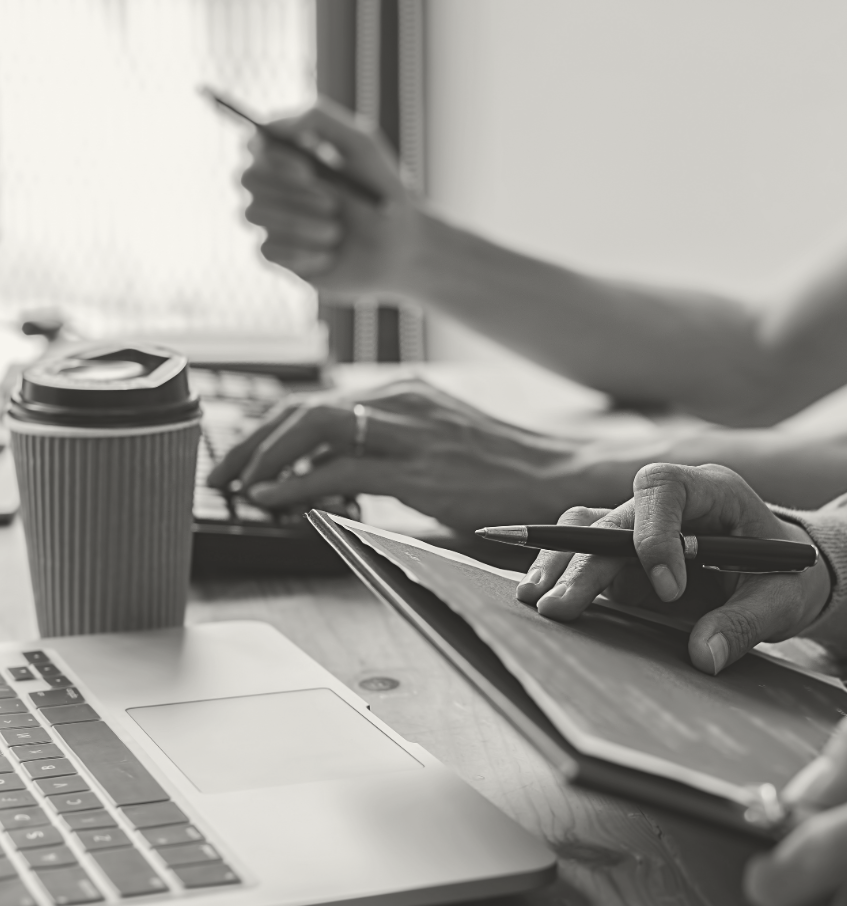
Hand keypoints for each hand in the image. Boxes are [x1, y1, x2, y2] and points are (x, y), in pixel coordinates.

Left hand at [205, 379, 589, 532]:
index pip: (317, 400)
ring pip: (313, 429)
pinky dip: (296, 484)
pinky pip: (340, 470)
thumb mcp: (436, 443)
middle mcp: (400, 401)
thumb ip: (382, 452)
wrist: (552, 476)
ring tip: (237, 485)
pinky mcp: (419, 469)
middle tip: (223, 472)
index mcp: (403, 393)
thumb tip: (326, 477)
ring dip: (264, 458)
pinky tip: (272, 499)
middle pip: (304, 408)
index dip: (270, 426)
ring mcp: (410, 432)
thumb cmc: (498, 467)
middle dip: (253, 441)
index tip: (243, 453)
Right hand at [239, 98, 424, 301]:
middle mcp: (276, 187)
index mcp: (290, 156)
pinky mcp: (281, 257)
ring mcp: (274, 222)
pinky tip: (331, 254)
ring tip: (338, 230)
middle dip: (290, 192)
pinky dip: (302, 250)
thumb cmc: (386, 193)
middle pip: (245, 179)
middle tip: (332, 204)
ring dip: (299, 222)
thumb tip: (271, 124)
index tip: (307, 167)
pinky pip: (266, 250)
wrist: (404, 250)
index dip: (273, 155)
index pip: (254, 145)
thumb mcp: (362, 144)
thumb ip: (319, 118)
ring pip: (253, 213)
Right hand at [516, 462, 831, 673]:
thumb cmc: (787, 576)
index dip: (655, 532)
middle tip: (562, 610)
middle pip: (612, 517)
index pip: (664, 487)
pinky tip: (539, 599)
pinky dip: (559, 575)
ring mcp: (639, 528)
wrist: (781, 575)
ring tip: (536, 602)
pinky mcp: (622, 557)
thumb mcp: (783, 600)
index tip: (669, 590)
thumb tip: (704, 656)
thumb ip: (747, 623)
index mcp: (712, 491)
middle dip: (585, 564)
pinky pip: (581, 555)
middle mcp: (667, 503)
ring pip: (584, 528)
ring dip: (558, 563)